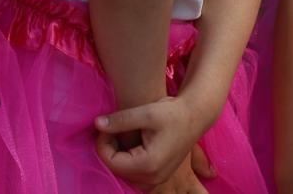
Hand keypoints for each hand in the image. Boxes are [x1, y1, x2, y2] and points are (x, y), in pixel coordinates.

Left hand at [95, 95, 210, 189]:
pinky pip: (134, 173)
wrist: (196, 116)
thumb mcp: (146, 112)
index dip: (103, 143)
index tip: (106, 126)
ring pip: (125, 173)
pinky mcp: (159, 177)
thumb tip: (96, 123)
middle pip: (117, 169)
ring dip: (118, 156)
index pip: (111, 161)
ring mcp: (156, 180)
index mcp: (148, 164)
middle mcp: (152, 178)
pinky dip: (128, 160)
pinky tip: (132, 142)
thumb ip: (120, 120)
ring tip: (121, 134)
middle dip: (109, 150)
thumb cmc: (173, 112)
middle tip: (112, 128)